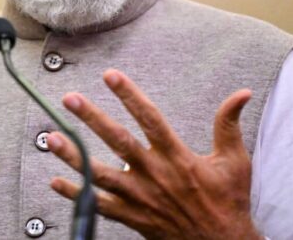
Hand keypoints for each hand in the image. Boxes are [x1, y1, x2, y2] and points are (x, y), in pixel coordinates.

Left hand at [47, 69, 261, 239]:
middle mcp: (155, 174)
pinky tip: (55, 181)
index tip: (110, 75)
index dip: (129, 95)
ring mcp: (141, 197)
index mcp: (177, 157)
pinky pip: (99, 206)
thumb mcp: (235, 161)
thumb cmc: (228, 202)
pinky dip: (76, 194)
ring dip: (74, 156)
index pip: (149, 118)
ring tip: (51, 138)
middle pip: (118, 141)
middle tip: (70, 99)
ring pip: (101, 174)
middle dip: (92, 119)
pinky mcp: (133, 218)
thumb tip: (241, 94)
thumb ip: (228, 124)